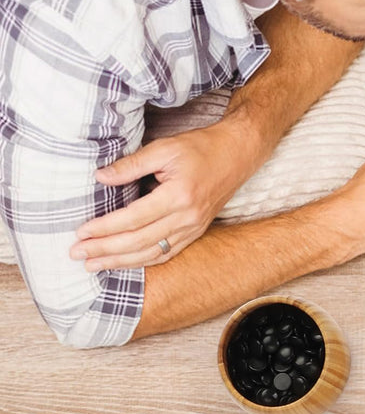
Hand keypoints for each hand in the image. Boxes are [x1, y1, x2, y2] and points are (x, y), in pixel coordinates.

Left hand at [69, 120, 256, 271]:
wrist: (238, 155)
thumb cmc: (202, 147)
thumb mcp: (164, 148)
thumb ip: (131, 164)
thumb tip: (100, 178)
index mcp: (179, 196)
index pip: (134, 218)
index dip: (105, 228)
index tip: (81, 232)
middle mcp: (188, 217)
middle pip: (140, 241)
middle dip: (106, 249)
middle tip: (77, 254)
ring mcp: (194, 227)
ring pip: (153, 253)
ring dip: (121, 262)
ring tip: (94, 265)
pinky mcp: (197, 231)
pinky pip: (168, 252)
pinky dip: (144, 260)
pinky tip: (125, 262)